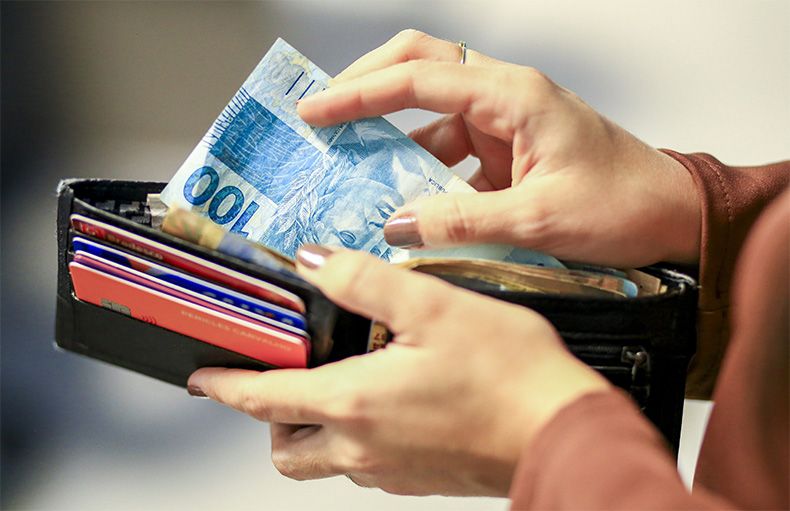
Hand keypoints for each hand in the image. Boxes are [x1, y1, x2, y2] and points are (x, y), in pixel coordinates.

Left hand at [188, 246, 608, 495]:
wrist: (565, 431)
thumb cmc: (510, 375)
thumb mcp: (432, 305)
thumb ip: (362, 281)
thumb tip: (312, 262)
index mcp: (355, 403)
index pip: (264, 400)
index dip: (227, 386)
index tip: (205, 377)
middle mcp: (365, 447)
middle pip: (286, 448)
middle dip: (269, 417)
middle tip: (281, 380)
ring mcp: (394, 470)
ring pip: (327, 461)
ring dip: (316, 428)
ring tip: (341, 383)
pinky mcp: (422, 478)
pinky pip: (369, 465)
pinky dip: (360, 437)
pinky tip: (393, 402)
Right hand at [297, 30, 700, 267]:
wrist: (671, 215)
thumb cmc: (626, 204)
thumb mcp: (539, 219)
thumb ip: (463, 221)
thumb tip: (398, 225)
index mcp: (516, 97)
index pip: (421, 80)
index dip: (361, 93)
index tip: (316, 110)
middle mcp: (506, 98)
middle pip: (421, 66)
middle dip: (367, 84)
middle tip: (322, 113)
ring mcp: (506, 122)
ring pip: (430, 109)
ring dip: (389, 131)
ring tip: (347, 160)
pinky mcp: (506, 149)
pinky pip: (449, 147)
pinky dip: (419, 167)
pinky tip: (400, 195)